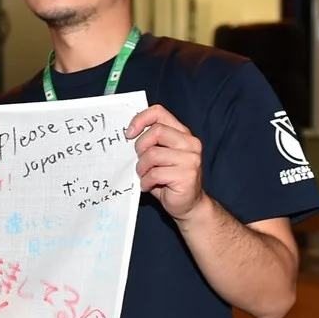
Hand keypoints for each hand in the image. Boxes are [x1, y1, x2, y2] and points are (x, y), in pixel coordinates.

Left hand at [128, 105, 204, 219]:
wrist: (189, 205)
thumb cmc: (169, 179)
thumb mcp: (159, 156)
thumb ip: (150, 143)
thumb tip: (127, 134)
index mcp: (182, 133)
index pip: (159, 112)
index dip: (140, 119)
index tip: (129, 133)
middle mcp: (190, 143)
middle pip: (156, 132)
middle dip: (140, 147)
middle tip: (139, 161)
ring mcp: (191, 159)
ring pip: (153, 154)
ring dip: (141, 168)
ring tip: (144, 176)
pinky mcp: (187, 175)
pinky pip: (155, 174)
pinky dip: (145, 182)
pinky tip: (148, 186)